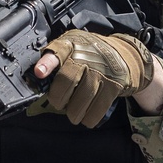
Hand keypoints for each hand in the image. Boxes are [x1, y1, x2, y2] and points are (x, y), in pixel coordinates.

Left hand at [34, 29, 154, 127]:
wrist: (124, 55)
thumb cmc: (90, 54)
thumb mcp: (72, 47)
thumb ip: (54, 59)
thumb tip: (37, 77)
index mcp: (72, 44)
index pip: (57, 50)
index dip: (47, 63)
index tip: (39, 73)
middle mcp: (87, 55)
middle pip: (67, 80)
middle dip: (58, 98)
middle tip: (58, 103)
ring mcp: (102, 70)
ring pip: (82, 97)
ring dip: (74, 112)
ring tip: (73, 114)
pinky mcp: (114, 84)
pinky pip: (98, 108)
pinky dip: (89, 118)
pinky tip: (86, 117)